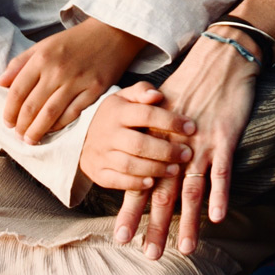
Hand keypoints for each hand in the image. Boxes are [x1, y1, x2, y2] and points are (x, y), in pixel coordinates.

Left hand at [0, 18, 145, 143]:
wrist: (112, 32)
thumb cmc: (76, 40)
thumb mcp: (45, 44)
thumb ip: (20, 63)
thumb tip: (0, 83)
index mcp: (42, 57)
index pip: (18, 91)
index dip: (9, 110)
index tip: (7, 122)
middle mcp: (57, 70)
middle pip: (32, 106)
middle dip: (21, 126)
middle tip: (18, 135)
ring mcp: (77, 81)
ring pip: (50, 114)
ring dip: (37, 131)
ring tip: (30, 140)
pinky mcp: (94, 90)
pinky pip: (72, 114)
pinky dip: (59, 125)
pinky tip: (52, 130)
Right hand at [78, 82, 195, 192]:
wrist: (83, 136)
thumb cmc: (115, 115)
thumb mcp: (125, 97)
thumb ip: (142, 91)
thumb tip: (157, 95)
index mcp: (117, 111)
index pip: (146, 115)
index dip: (170, 121)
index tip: (191, 127)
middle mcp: (108, 133)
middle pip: (139, 144)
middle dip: (166, 150)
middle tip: (186, 153)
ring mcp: (101, 154)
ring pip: (130, 165)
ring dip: (155, 169)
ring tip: (175, 169)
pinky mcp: (98, 173)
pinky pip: (117, 181)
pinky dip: (136, 183)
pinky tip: (152, 183)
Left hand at [115, 28, 258, 258]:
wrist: (220, 57)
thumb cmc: (194, 82)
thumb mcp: (166, 107)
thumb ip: (156, 134)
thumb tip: (147, 159)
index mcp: (157, 139)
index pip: (141, 180)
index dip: (131, 209)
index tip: (121, 238)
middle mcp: (175, 145)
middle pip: (163, 191)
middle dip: (155, 225)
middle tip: (149, 255)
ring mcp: (200, 143)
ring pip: (192, 188)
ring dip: (187, 222)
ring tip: (183, 250)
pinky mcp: (224, 138)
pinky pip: (222, 171)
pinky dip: (220, 194)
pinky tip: (217, 217)